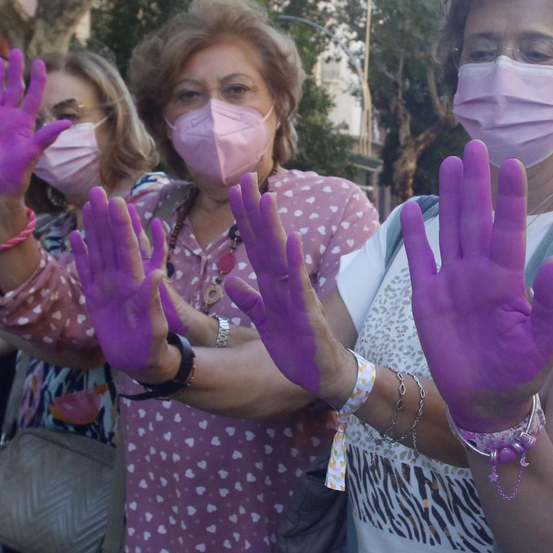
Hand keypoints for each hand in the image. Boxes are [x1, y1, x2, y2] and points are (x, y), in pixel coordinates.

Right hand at [0, 49, 68, 197]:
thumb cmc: (17, 172)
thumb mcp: (33, 152)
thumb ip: (46, 136)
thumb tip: (66, 123)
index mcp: (24, 122)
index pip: (32, 95)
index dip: (37, 79)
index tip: (40, 62)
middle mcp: (10, 118)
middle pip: (13, 88)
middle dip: (15, 70)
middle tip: (16, 51)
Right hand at [71, 189, 173, 380]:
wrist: (142, 362)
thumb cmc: (153, 344)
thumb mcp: (155, 323)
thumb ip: (152, 299)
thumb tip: (157, 273)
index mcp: (135, 281)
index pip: (127, 247)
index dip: (122, 224)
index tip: (117, 201)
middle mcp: (120, 279)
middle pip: (111, 241)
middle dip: (105, 216)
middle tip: (98, 190)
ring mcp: (106, 286)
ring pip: (98, 251)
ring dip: (93, 228)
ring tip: (87, 205)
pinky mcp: (94, 298)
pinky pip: (85, 271)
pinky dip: (80, 254)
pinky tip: (75, 236)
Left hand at [226, 172, 354, 401]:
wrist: (323, 375)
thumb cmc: (298, 349)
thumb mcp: (265, 324)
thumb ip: (249, 302)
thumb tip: (230, 283)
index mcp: (273, 287)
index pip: (256, 246)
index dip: (245, 219)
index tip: (234, 191)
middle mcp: (285, 285)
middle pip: (266, 242)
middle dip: (255, 211)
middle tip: (244, 178)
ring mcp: (297, 296)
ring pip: (281, 256)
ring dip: (273, 226)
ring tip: (266, 197)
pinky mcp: (306, 312)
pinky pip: (299, 284)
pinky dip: (294, 262)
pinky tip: (291, 239)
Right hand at [403, 141, 552, 430]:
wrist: (490, 404)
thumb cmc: (524, 374)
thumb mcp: (546, 341)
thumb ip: (551, 303)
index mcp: (508, 279)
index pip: (509, 228)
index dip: (511, 197)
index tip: (514, 164)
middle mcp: (479, 273)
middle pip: (476, 218)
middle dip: (476, 183)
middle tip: (476, 146)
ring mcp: (452, 283)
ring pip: (449, 230)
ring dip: (449, 198)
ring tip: (450, 164)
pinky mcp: (427, 300)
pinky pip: (419, 261)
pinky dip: (414, 237)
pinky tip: (411, 209)